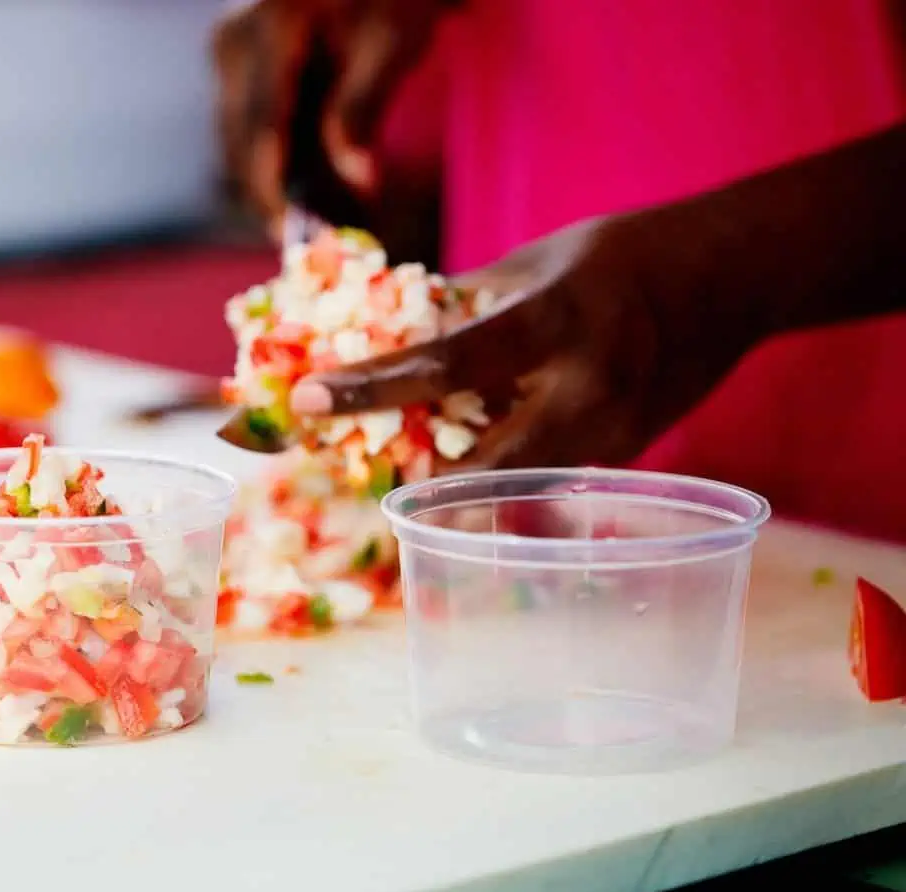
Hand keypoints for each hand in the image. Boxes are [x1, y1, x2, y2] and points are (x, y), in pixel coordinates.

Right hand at [212, 0, 449, 254]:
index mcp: (270, 28)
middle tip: (319, 246)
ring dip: (280, 187)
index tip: (296, 238)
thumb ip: (364, 109)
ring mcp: (230, 54)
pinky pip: (251, 131)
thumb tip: (357, 180)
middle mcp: (234, 41)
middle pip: (242, 143)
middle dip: (278, 198)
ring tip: (328, 225)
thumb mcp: (393, 40)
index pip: (261, 128)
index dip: (275, 191)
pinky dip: (282, 165)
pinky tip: (321, 194)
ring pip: (241, 144)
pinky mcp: (238, 68)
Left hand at [288, 212, 765, 470]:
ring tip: (396, 477)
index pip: (449, 363)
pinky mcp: (620, 459)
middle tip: (350, 473)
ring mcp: (611, 437)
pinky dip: (494, 478)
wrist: (731, 282)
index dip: (372, 386)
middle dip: (412, 480)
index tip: (306, 397)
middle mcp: (589, 392)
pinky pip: (540, 478)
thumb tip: (388, 335)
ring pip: (510, 487)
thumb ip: (466, 306)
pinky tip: (461, 468)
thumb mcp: (536, 261)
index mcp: (561, 321)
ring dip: (450, 490)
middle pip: (482, 465)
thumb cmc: (623, 256)